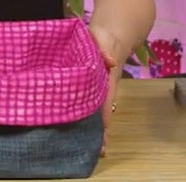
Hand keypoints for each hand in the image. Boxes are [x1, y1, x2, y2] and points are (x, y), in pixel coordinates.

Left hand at [89, 26, 126, 156]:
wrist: (109, 35)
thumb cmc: (103, 37)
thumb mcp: (101, 37)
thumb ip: (103, 47)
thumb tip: (108, 61)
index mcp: (107, 77)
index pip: (106, 99)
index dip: (104, 116)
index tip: (103, 134)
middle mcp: (104, 87)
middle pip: (103, 111)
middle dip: (101, 130)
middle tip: (99, 151)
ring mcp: (98, 89)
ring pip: (96, 111)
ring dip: (94, 127)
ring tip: (90, 148)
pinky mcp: (90, 88)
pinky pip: (87, 104)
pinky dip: (84, 116)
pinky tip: (75, 128)